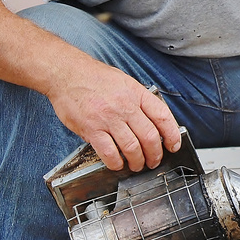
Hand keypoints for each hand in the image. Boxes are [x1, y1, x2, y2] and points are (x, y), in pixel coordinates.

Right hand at [44, 56, 181, 170]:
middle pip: (150, 137)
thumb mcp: (124, 81)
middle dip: (155, 154)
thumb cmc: (94, 77)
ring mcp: (108, 118)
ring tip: (136, 165)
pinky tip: (117, 164)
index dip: (172, 135)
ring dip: (137, 161)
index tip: (174, 145)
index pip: (163, 116)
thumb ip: (138, 99)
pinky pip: (109, 153)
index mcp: (136, 93)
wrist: (66, 73)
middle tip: (153, 161)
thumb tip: (152, 119)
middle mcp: (125, 106)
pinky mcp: (91, 129)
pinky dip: (116, 163)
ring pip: (132, 148)